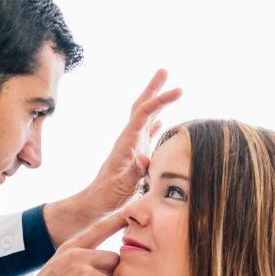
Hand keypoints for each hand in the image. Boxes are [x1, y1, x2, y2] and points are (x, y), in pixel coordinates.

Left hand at [43, 70, 180, 246]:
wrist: (95, 204)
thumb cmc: (106, 198)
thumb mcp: (121, 187)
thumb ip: (134, 173)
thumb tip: (144, 158)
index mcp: (126, 143)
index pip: (144, 114)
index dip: (161, 100)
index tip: (179, 90)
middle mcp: (128, 141)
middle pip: (141, 108)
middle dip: (153, 89)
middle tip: (164, 71)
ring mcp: (132, 148)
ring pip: (145, 119)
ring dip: (156, 103)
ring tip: (167, 89)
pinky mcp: (134, 157)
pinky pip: (147, 135)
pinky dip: (156, 124)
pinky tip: (163, 122)